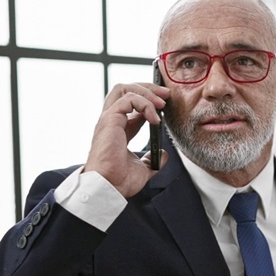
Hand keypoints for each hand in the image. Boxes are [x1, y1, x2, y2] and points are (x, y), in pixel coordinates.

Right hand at [83, 82, 170, 198]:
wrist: (109, 187)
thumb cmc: (119, 181)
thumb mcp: (143, 168)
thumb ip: (152, 159)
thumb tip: (163, 154)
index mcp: (118, 129)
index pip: (131, 105)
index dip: (149, 101)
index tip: (165, 105)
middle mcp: (111, 121)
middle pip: (126, 89)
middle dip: (148, 88)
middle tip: (166, 95)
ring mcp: (109, 119)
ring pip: (125, 89)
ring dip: (147, 92)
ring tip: (162, 104)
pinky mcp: (110, 119)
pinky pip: (128, 99)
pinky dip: (145, 104)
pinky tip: (155, 119)